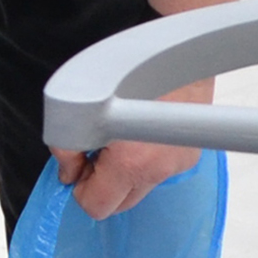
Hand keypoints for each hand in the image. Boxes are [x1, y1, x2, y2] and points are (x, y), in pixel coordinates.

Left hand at [53, 78, 213, 219]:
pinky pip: (159, 169)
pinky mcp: (190, 153)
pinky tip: (142, 131)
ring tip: (121, 136)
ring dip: (126, 171)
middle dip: (104, 184)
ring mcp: (179, 163)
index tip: (81, 166)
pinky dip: (146, 158)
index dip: (82, 189)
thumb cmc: (130, 70)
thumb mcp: (80, 106)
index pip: (98, 207)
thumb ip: (66, 148)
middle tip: (97, 151)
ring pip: (141, 185)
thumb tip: (69, 172)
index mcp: (133, 164)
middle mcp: (160, 170)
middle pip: (121, 203)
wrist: (176, 50)